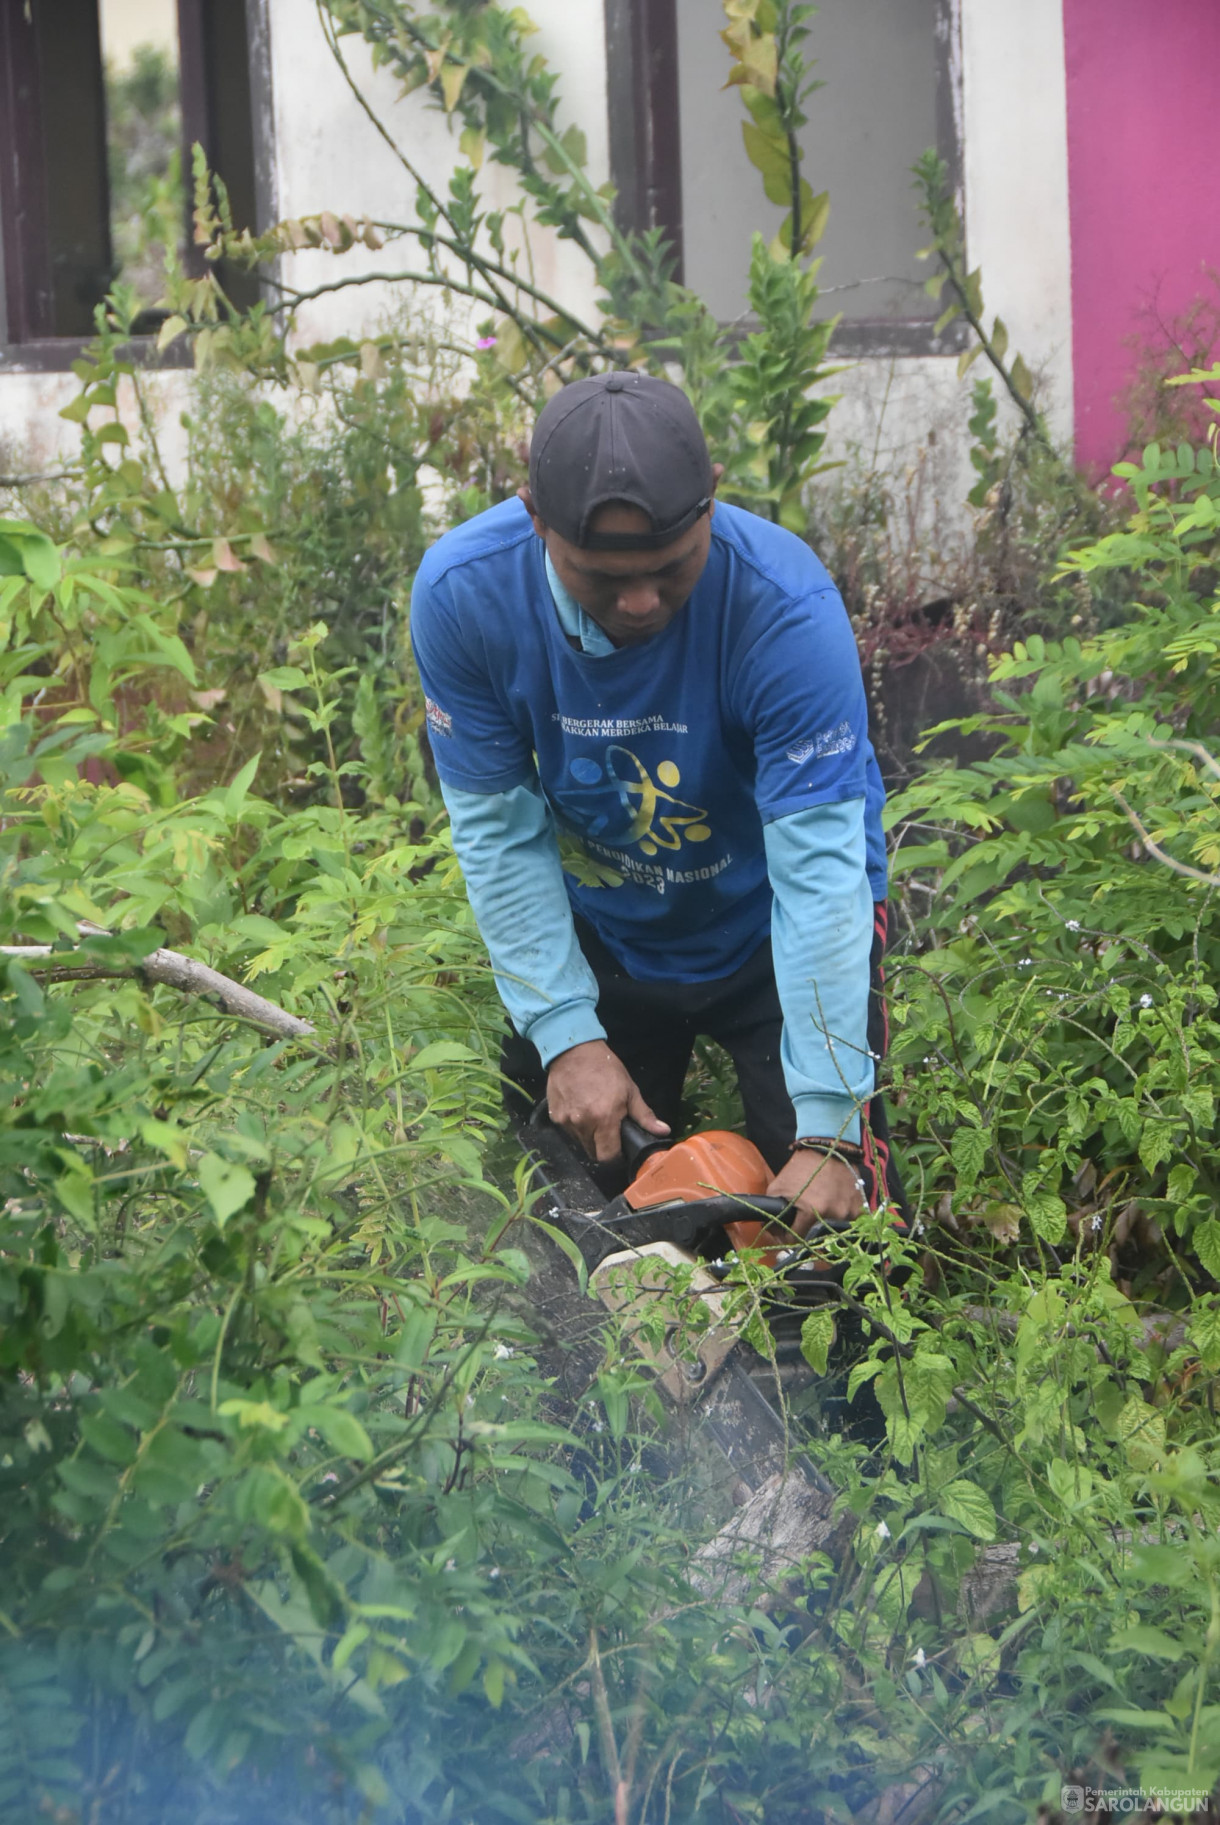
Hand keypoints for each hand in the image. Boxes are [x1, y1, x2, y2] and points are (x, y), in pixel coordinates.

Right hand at [546, 1039, 669, 1162]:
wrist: (573, 1050)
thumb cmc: (605, 1068)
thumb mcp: (629, 1090)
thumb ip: (644, 1116)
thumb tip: (664, 1131)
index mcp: (604, 1119)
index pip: (608, 1157)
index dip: (616, 1157)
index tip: (620, 1149)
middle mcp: (583, 1124)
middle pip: (593, 1153)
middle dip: (602, 1147)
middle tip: (609, 1131)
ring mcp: (566, 1121)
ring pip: (580, 1142)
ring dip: (589, 1136)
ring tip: (594, 1115)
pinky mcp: (555, 1116)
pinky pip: (569, 1130)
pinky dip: (576, 1126)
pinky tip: (581, 1109)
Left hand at [764, 1148, 864, 1239]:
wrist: (829, 1148)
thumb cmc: (801, 1167)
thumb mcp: (779, 1186)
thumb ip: (772, 1210)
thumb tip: (771, 1229)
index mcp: (811, 1211)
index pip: (797, 1240)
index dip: (788, 1237)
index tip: (787, 1233)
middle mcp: (833, 1215)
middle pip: (817, 1240)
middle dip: (807, 1235)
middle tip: (803, 1225)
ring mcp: (849, 1213)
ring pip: (834, 1233)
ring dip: (825, 1228)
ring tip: (819, 1216)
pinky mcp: (860, 1208)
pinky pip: (850, 1224)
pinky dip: (841, 1221)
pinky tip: (834, 1210)